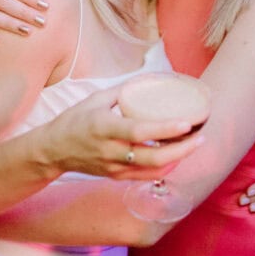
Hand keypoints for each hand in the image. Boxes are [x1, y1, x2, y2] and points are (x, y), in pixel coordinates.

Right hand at [42, 86, 203, 181]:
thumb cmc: (75, 120)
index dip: (165, 129)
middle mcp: (111, 151)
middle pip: (153, 158)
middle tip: (200, 136)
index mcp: (105, 127)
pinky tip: (176, 156)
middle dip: (182, 149)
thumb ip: (123, 90)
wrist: (53, 150)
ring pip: (153, 171)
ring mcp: (114, 167)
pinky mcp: (116, 177)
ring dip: (178, 159)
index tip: (186, 123)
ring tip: (194, 144)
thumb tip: (149, 78)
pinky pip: (146, 177)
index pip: (139, 131)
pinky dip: (165, 168)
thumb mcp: (95, 99)